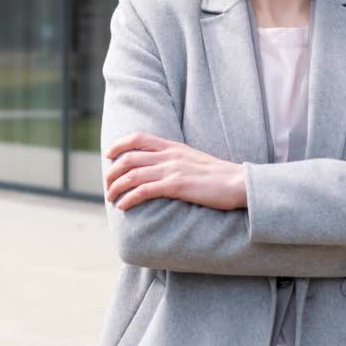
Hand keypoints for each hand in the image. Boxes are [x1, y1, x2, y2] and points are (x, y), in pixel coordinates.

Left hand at [104, 132, 247, 211]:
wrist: (238, 183)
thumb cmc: (219, 176)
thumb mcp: (194, 160)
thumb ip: (176, 160)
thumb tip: (161, 169)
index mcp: (174, 147)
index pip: (139, 138)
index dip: (119, 145)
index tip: (109, 155)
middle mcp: (170, 156)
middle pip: (129, 158)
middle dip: (112, 172)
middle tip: (107, 185)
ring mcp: (172, 170)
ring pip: (132, 175)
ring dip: (116, 188)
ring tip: (111, 198)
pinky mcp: (176, 186)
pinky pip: (144, 191)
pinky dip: (129, 198)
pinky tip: (123, 206)